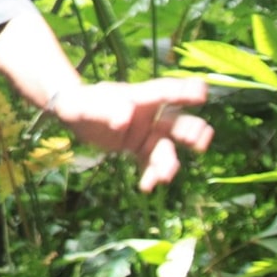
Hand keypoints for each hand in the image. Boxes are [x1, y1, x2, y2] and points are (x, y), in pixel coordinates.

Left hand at [50, 78, 213, 192]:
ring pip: (166, 148)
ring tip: (165, 176)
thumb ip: (107, 110)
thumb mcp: (89, 104)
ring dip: (169, 162)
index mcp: (141, 97)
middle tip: (200, 141)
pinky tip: (147, 186)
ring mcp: (148, 133)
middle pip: (176, 122)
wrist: (74, 116)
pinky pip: (151, 164)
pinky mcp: (140, 150)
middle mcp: (150, 115)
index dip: (183, 91)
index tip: (202, 93)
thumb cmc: (84, 102)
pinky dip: (151, 174)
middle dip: (190, 131)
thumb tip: (125, 119)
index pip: (165, 92)